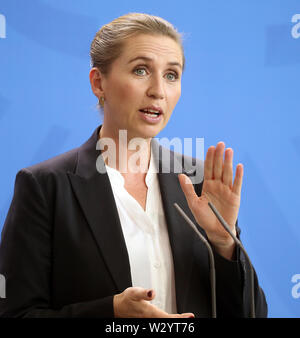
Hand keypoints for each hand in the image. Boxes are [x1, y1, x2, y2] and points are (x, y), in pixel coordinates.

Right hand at [113, 287, 194, 317]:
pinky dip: (169, 321)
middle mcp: (151, 319)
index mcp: (150, 313)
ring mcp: (150, 321)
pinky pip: (161, 323)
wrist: (117, 308)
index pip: (169, 318)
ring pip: (165, 324)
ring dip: (175, 322)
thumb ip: (144, 293)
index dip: (180, 319)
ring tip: (185, 319)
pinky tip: (173, 319)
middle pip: (169, 323)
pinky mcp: (149, 320)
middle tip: (191, 318)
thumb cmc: (126, 300)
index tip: (190, 317)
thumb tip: (152, 292)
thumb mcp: (134, 293)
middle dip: (180, 322)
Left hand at [179, 142, 242, 259]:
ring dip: (228, 162)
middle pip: (219, 168)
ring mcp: (227, 190)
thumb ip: (188, 189)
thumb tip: (180, 175)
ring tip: (229, 151)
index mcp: (208, 186)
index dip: (210, 158)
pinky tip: (239, 166)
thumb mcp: (193, 203)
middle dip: (219, 156)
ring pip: (227, 173)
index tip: (210, 148)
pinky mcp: (235, 197)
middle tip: (220, 144)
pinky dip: (238, 176)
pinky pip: (237, 185)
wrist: (215, 231)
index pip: (209, 169)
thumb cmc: (204, 218)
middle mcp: (218, 185)